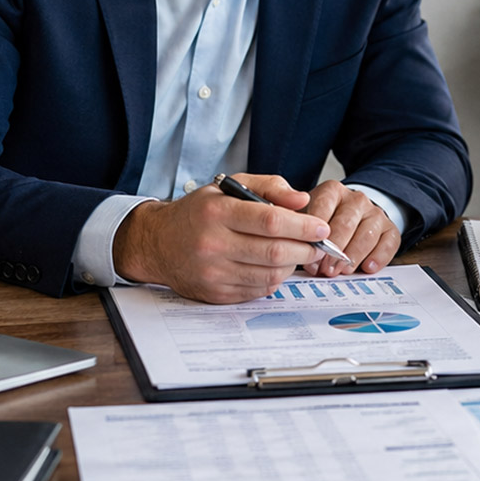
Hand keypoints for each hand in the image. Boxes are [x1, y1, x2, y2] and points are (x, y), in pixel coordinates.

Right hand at [111, 173, 328, 302]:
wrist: (158, 243)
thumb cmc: (198, 212)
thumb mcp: (228, 187)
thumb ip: (269, 187)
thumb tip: (302, 201)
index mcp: (217, 212)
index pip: (269, 220)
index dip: (302, 226)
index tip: (321, 227)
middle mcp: (213, 244)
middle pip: (274, 251)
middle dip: (305, 249)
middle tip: (318, 245)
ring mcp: (213, 273)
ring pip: (269, 275)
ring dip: (292, 266)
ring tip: (298, 254)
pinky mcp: (215, 294)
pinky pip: (257, 291)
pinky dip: (274, 280)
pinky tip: (275, 267)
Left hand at [299, 181, 398, 276]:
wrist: (353, 215)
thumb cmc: (325, 220)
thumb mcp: (307, 216)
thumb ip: (300, 230)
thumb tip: (298, 251)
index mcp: (332, 191)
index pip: (323, 207)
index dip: (316, 233)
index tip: (310, 253)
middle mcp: (356, 198)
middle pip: (346, 224)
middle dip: (335, 250)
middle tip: (326, 269)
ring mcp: (375, 212)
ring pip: (367, 234)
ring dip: (354, 256)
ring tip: (342, 271)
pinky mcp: (390, 228)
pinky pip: (389, 243)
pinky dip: (379, 257)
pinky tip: (368, 267)